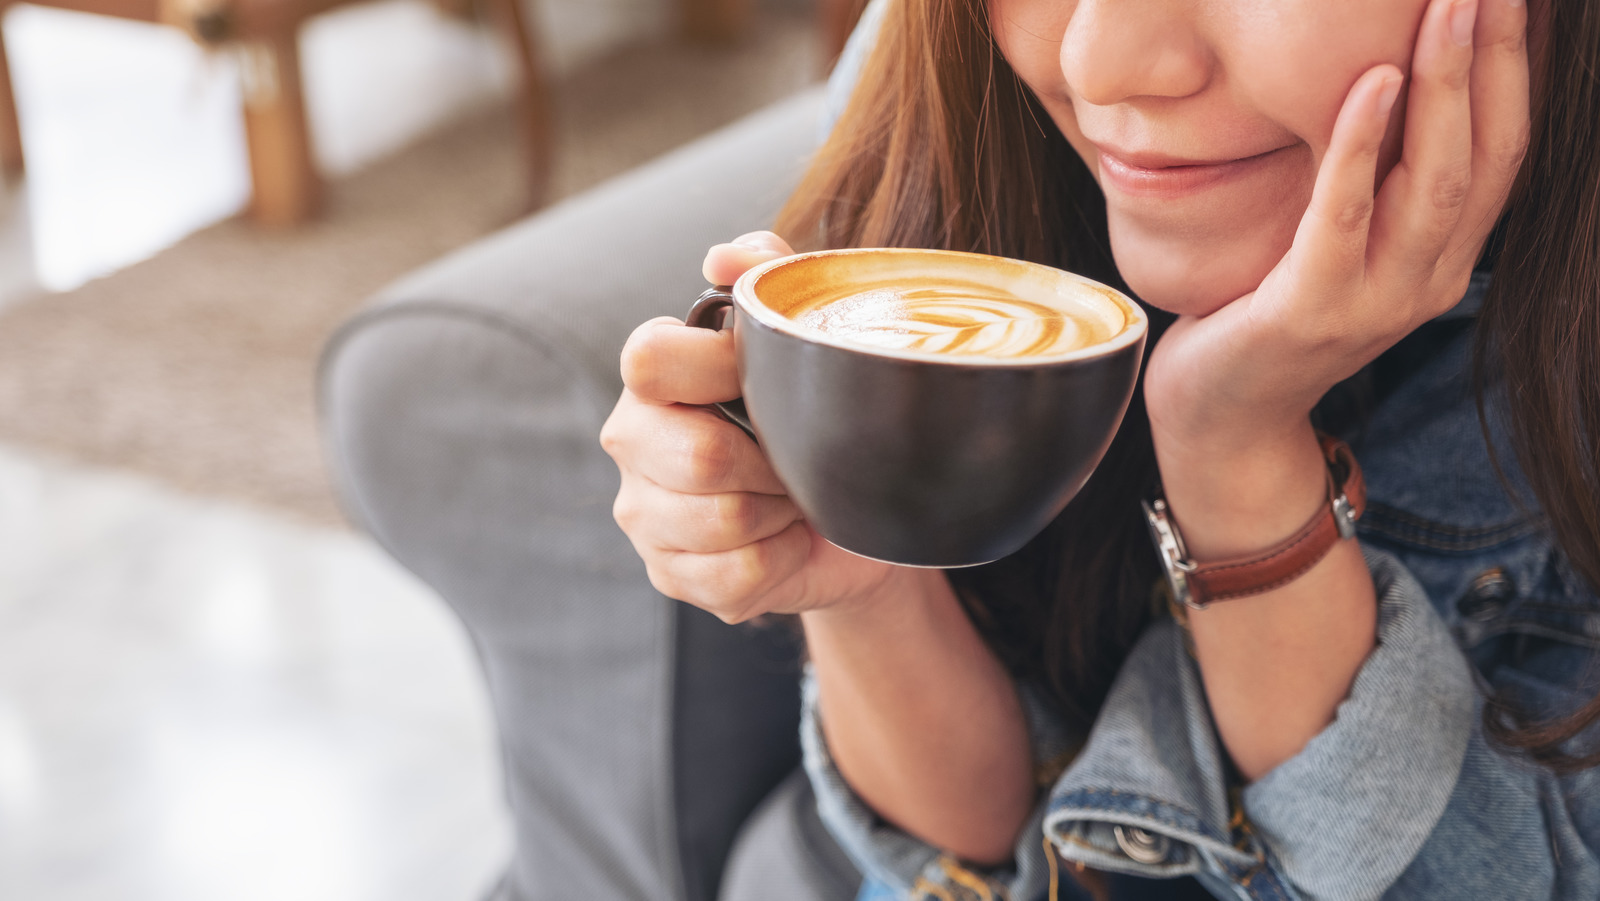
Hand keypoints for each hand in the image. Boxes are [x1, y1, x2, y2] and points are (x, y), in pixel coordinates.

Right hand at [600, 231, 905, 621]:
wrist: (856, 515)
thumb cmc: (819, 416)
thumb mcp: (807, 332)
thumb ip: (768, 273)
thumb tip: (720, 257)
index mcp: (654, 374)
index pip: (650, 359)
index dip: (720, 369)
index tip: (771, 381)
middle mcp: (632, 440)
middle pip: (698, 455)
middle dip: (771, 461)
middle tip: (795, 457)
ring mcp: (644, 515)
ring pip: (722, 521)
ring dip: (781, 511)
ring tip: (791, 496)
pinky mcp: (669, 575)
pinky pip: (736, 575)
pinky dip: (780, 559)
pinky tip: (783, 541)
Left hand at [1144, 0, 1528, 457]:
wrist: (1221, 419)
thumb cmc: (1266, 312)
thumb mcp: (1338, 241)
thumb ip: (1373, 182)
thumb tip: (1380, 73)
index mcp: (1445, 256)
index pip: (1504, 148)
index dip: (1514, 66)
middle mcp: (1429, 280)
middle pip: (1486, 154)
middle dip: (1493, 57)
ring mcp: (1376, 302)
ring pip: (1432, 182)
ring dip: (1444, 86)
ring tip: (1446, 5)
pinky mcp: (1311, 312)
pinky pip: (1343, 216)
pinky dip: (1358, 145)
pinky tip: (1371, 80)